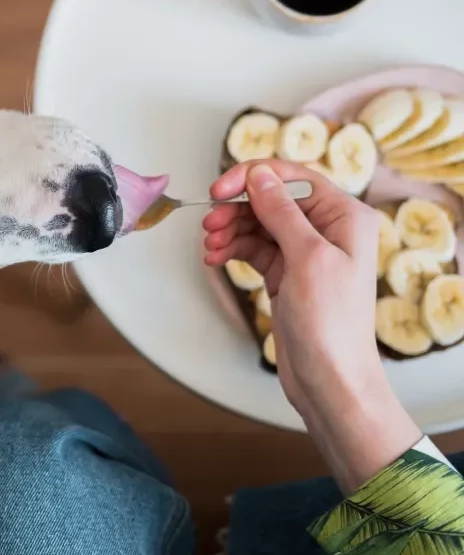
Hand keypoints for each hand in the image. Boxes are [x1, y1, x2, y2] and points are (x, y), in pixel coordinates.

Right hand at [203, 160, 421, 491]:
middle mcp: (327, 229)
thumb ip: (282, 213)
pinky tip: (215, 258)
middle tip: (209, 224)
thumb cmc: (331, 323)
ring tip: (209, 246)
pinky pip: (254, 249)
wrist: (329, 379)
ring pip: (258, 224)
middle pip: (271, 199)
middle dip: (237, 208)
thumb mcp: (307, 258)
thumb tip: (260, 175)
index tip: (219, 189)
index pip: (293, 178)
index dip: (252, 178)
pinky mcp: (286, 274)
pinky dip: (233, 250)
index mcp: (345, 216)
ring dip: (230, 230)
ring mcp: (305, 252)